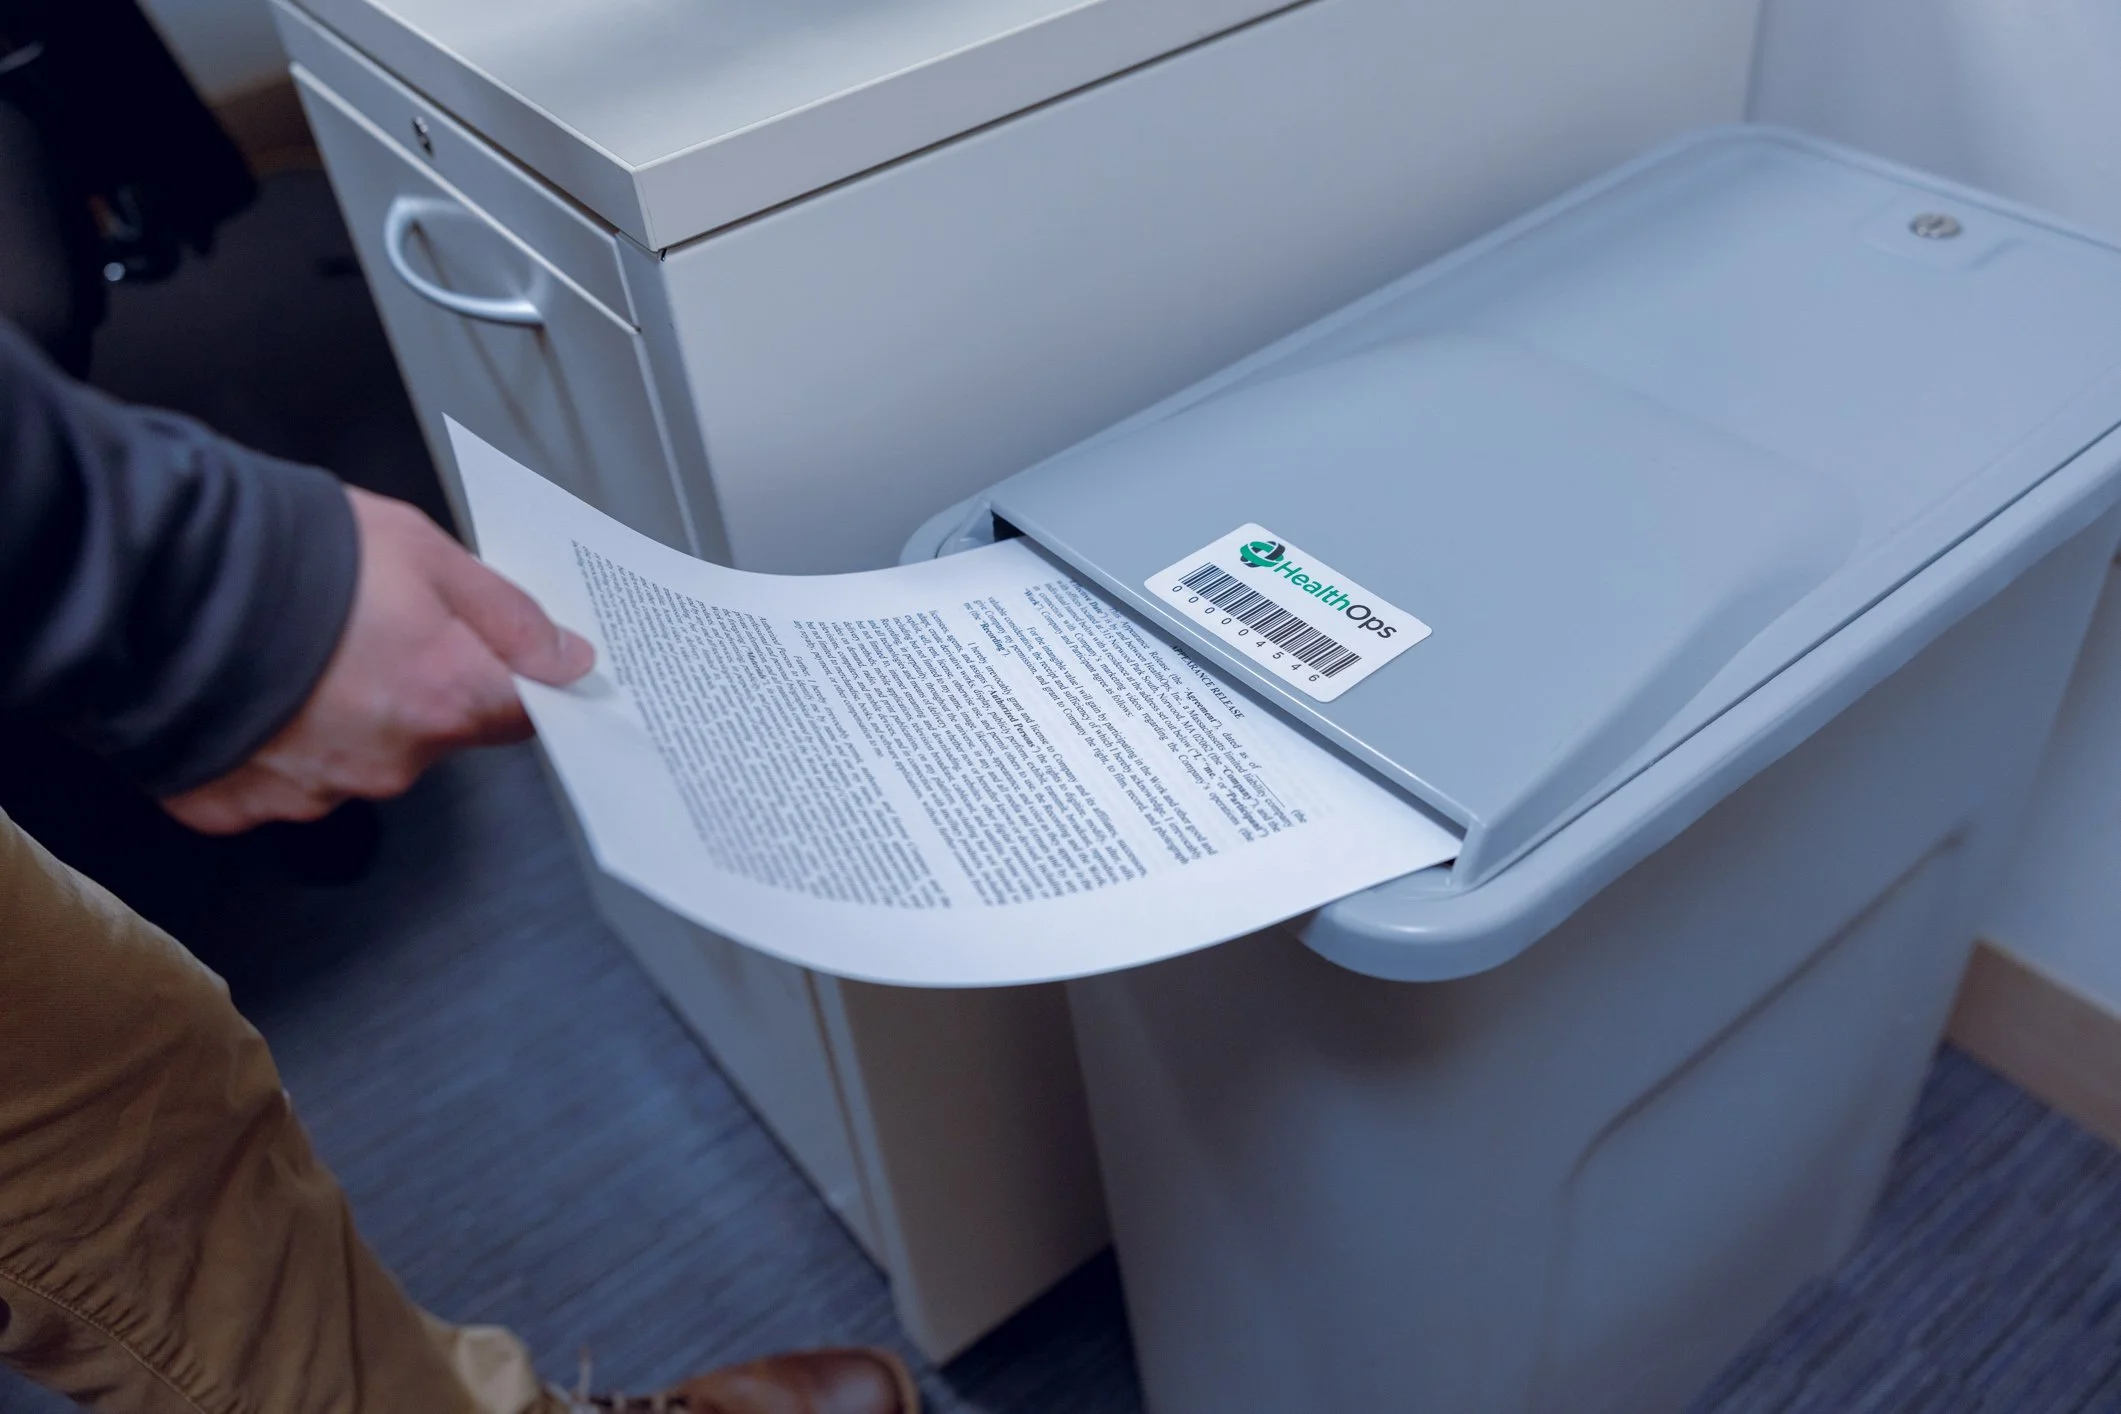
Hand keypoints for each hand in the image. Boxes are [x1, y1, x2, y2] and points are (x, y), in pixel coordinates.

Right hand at [161, 486, 593, 833]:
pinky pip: (273, 778)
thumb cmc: (287, 554)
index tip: (498, 660)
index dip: (511, 682)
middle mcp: (389, 762)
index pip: (520, 715)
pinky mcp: (239, 806)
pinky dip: (268, 741)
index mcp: (444, 699)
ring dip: (335, 715)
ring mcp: (312, 792)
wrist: (152, 576)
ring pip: (351, 757)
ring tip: (290, 650)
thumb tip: (567, 659)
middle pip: (430, 733)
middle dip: (410, 685)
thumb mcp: (425, 551)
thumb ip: (507, 614)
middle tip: (364, 627)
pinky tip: (247, 688)